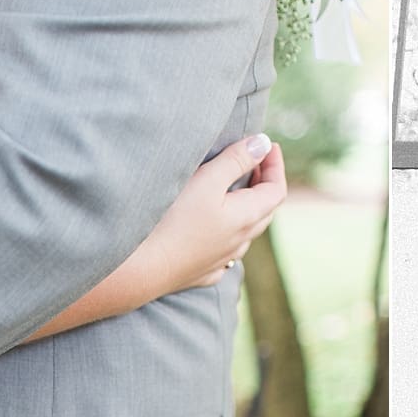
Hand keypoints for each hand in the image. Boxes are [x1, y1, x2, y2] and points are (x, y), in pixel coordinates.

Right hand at [20, 135, 285, 341]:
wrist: (140, 268)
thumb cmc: (172, 219)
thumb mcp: (206, 180)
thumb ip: (236, 160)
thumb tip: (263, 143)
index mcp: (246, 218)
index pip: (276, 189)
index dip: (275, 164)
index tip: (268, 144)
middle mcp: (239, 242)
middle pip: (264, 211)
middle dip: (264, 183)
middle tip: (253, 161)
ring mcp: (221, 261)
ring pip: (246, 234)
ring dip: (246, 209)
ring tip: (235, 191)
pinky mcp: (202, 273)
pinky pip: (224, 254)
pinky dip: (227, 236)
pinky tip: (216, 232)